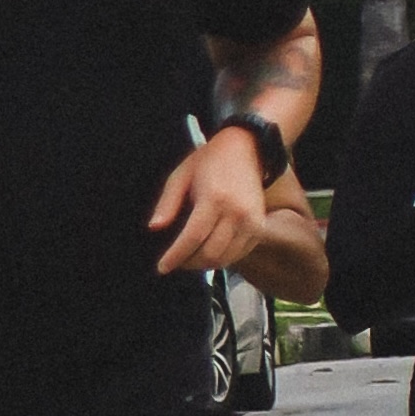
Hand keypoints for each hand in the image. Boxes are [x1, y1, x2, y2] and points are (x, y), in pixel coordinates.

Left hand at [152, 122, 278, 278]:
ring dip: (206, 264)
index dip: (175, 257)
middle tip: (176, 262)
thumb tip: (155, 227)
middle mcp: (236, 212)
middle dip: (189, 263)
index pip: (192, 238)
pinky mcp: (260, 226)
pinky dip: (224, 259)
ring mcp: (251, 221)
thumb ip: (167, 203)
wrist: (247, 147)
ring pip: (226, 258)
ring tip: (191, 259)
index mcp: (214, 198)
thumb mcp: (181, 175)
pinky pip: (240, 254)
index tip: (162, 267)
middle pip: (210, 254)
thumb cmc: (210, 160)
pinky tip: (211, 252)